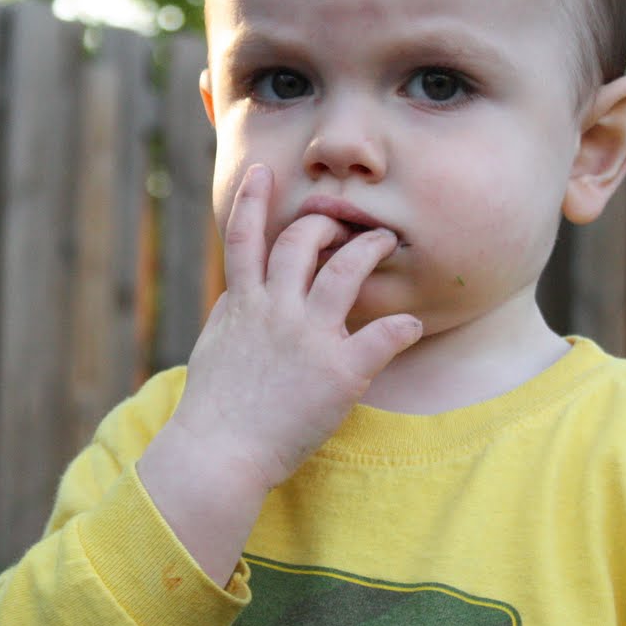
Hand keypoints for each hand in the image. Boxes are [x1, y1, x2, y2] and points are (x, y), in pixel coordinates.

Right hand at [168, 164, 423, 490]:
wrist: (219, 454)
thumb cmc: (213, 409)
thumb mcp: (213, 348)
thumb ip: (231, 313)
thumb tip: (238, 289)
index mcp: (243, 305)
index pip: (245, 239)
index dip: (251, 200)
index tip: (262, 171)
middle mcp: (276, 311)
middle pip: (302, 242)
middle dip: (325, 222)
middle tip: (345, 220)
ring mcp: (308, 337)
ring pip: (345, 272)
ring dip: (369, 250)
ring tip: (386, 241)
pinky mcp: (339, 371)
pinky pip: (381, 337)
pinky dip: (400, 327)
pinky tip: (411, 324)